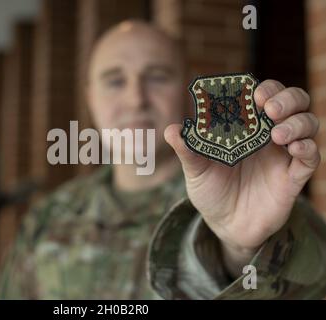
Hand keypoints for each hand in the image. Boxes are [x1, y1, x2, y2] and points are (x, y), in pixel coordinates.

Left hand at [165, 80, 319, 275]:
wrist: (224, 225)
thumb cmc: (211, 190)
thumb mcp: (195, 170)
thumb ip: (187, 150)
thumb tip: (171, 130)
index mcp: (245, 127)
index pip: (264, 96)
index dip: (265, 89)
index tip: (254, 93)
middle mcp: (268, 136)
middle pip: (293, 102)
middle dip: (286, 98)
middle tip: (270, 108)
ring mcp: (283, 155)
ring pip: (307, 124)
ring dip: (298, 122)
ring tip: (277, 134)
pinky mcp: (293, 177)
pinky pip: (311, 158)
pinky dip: (309, 148)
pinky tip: (296, 148)